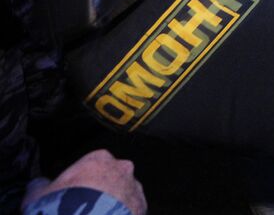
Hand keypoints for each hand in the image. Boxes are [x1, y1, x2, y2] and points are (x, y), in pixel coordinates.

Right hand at [23, 150, 146, 214]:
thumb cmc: (61, 205)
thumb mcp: (38, 194)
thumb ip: (39, 186)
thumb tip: (37, 184)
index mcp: (98, 158)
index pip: (92, 165)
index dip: (82, 181)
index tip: (74, 194)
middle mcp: (121, 168)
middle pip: (111, 178)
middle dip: (101, 191)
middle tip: (87, 208)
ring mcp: (134, 187)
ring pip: (125, 193)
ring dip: (115, 203)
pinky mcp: (142, 206)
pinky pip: (133, 209)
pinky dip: (123, 214)